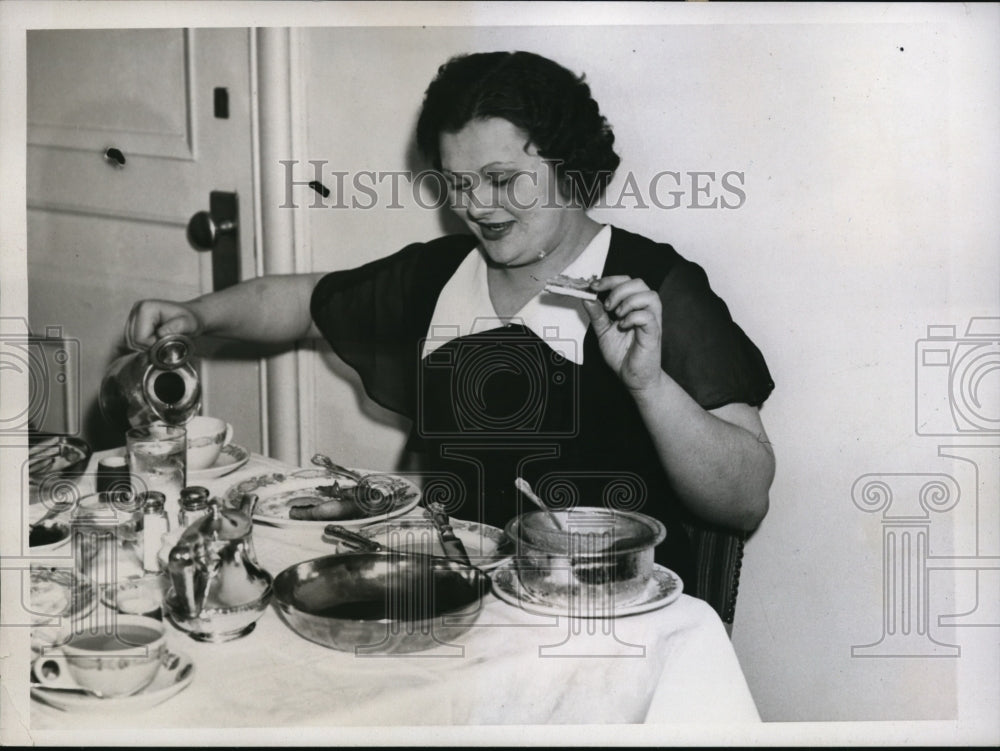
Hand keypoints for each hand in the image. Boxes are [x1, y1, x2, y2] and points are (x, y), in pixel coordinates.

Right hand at [125, 299, 202, 350]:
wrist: (191, 316)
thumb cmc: (190, 320)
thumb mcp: (188, 324)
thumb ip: (176, 327)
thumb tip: (160, 333)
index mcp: (146, 308)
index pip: (140, 338)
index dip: (153, 345)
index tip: (167, 340)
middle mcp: (136, 309)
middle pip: (133, 341)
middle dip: (149, 346)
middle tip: (165, 341)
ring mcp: (133, 316)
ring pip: (131, 343)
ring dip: (146, 346)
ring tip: (161, 340)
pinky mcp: (133, 322)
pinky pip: (132, 341)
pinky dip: (143, 345)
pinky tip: (155, 340)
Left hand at [582, 276, 662, 392]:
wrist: (633, 377)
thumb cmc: (623, 355)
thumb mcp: (603, 332)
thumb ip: (597, 315)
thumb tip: (587, 298)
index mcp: (633, 306)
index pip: (626, 281)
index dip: (610, 280)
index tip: (593, 286)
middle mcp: (645, 310)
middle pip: (639, 283)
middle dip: (618, 289)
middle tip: (607, 306)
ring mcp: (652, 320)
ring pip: (649, 295)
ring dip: (628, 301)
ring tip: (617, 315)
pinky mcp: (654, 333)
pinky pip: (648, 316)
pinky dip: (632, 317)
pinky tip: (623, 326)